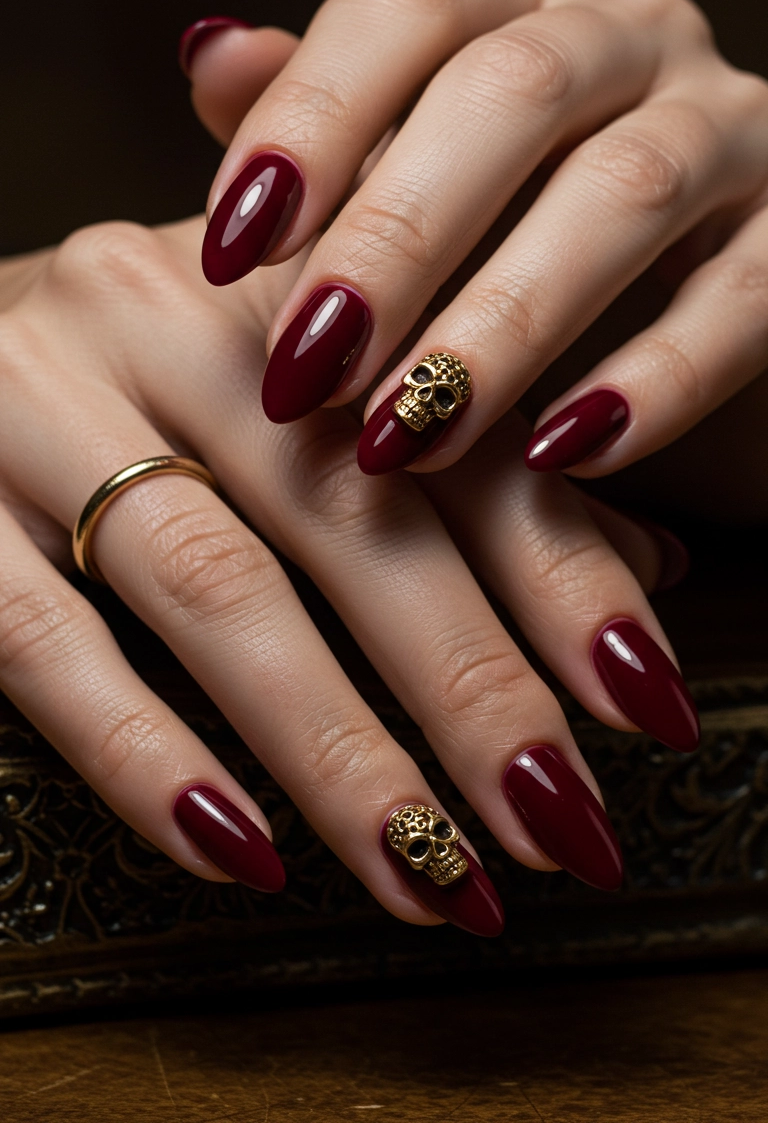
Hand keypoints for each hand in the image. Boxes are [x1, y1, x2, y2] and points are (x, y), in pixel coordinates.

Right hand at [0, 220, 694, 937]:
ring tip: (432, 875)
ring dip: (337, 751)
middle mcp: (165, 317)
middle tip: (558, 827)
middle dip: (468, 686)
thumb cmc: (143, 375)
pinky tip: (239, 851)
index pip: (455, 430)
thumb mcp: (301, 386)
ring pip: (217, 586)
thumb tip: (646, 568)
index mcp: (286, 281)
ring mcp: (40, 401)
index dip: (562, 569)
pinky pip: (44, 641)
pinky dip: (147, 757)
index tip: (642, 701)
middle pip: (350, 511)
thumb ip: (466, 464)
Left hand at [187, 0, 767, 480]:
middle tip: (308, 370)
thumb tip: (208, 50)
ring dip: (504, 321)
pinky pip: (743, 297)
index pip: (411, 3)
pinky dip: (651, 380)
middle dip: (396, 236)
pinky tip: (562, 456)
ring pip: (626, 187)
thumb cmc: (524, 259)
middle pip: (512, 88)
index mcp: (519, 4)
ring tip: (408, 435)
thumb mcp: (417, 193)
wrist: (703, 338)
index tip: (226, 249)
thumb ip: (328, 129)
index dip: (312, 115)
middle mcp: (631, 36)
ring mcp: (734, 125)